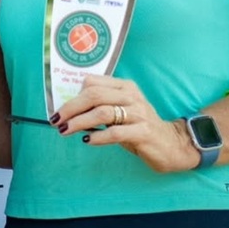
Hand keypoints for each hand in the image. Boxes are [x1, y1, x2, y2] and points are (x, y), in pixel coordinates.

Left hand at [51, 75, 198, 172]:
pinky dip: (98, 136)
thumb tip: (70, 111)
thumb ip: (101, 107)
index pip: (92, 83)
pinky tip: (88, 141)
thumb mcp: (121, 111)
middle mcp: (131, 96)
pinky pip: (116, 132)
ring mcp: (139, 113)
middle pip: (94, 95)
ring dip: (79, 122)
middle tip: (57, 120)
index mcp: (124, 87)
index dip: (73, 95)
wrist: (171, 144)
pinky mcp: (144, 132)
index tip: (60, 109)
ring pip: (102, 112)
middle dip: (71, 108)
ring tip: (66, 130)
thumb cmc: (139, 127)